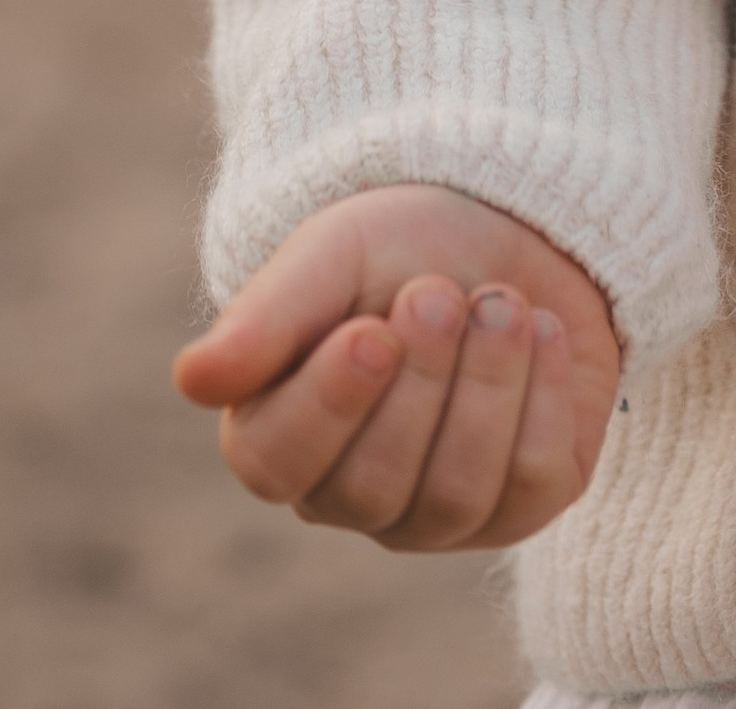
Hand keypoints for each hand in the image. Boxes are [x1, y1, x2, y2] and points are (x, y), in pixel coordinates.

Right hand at [172, 183, 620, 549]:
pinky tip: (540, 330)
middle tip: (440, 290)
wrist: (505, 221)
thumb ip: (265, 317)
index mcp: (277, 436)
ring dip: (488, 381)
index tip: (372, 327)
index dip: (331, 399)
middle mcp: (351, 495)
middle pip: (375, 484)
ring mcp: (436, 514)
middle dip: (422, 375)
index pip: (278, 461)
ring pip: (457, 494)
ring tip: (500, 302)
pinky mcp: (520, 505)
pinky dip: (542, 393)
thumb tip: (193, 378)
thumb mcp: (329, 256)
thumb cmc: (396, 248)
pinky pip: (534, 483)